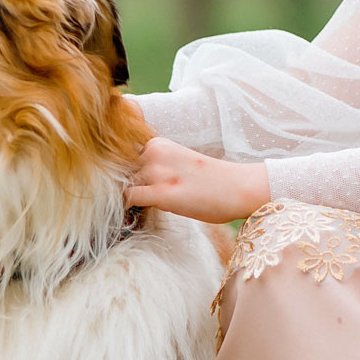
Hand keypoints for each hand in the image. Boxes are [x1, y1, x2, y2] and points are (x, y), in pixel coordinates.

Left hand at [125, 137, 270, 223]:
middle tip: (133, 202)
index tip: (128, 188)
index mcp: (158, 143)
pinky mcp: (162, 193)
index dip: (123, 176)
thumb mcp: (179, 163)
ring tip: (137, 210)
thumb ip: (155, 168)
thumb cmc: (212, 181)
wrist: (240, 187)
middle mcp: (154, 153)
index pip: (122, 159)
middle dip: (123, 187)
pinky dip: (127, 209)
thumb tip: (128, 186)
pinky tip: (135, 215)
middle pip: (119, 172)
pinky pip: (128, 199)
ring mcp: (157, 172)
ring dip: (125, 199)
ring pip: (122, 185)